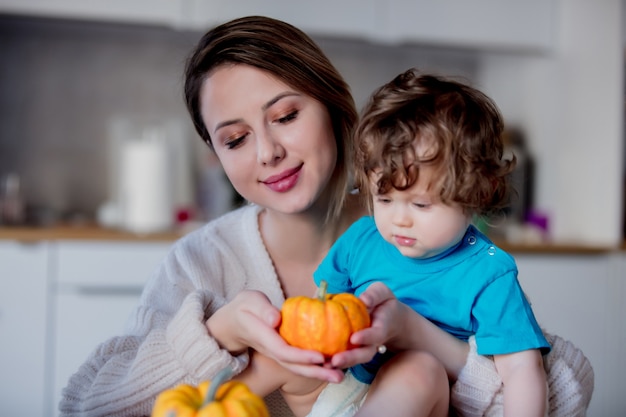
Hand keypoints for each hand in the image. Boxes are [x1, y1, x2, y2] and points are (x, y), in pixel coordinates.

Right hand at [207, 290, 344, 382]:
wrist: (233, 323)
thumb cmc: (244, 307)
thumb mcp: (249, 301)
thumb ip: (262, 309)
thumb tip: (276, 319)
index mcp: (264, 336)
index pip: (283, 351)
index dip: (301, 356)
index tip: (320, 356)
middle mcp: (271, 349)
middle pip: (294, 366)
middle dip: (316, 372)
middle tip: (339, 375)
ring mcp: (277, 353)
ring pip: (297, 368)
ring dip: (319, 373)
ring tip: (341, 376)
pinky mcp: (283, 353)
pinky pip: (299, 363)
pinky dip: (316, 366)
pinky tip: (334, 364)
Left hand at [329, 282, 404, 368]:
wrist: (392, 319)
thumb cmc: (384, 303)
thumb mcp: (382, 292)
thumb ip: (374, 295)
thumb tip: (364, 299)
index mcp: (382, 328)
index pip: (375, 335)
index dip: (366, 337)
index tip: (354, 338)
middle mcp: (374, 342)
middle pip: (365, 354)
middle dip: (351, 358)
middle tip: (336, 361)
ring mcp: (365, 348)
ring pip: (355, 360)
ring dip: (342, 364)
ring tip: (325, 366)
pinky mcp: (356, 350)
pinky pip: (347, 357)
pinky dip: (335, 361)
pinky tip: (320, 362)